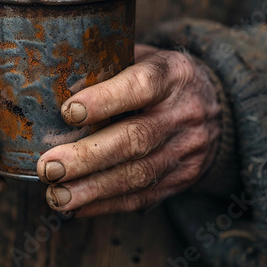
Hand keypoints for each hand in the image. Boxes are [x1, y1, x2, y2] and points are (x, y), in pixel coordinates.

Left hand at [37, 45, 220, 216]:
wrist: (217, 107)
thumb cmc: (161, 80)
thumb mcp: (144, 59)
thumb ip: (109, 68)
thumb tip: (54, 86)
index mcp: (173, 75)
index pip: (142, 86)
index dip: (105, 100)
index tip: (68, 113)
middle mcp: (184, 114)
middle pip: (136, 139)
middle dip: (88, 157)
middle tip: (49, 168)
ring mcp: (185, 150)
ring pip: (138, 175)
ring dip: (92, 189)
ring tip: (57, 196)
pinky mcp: (182, 179)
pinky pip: (143, 196)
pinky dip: (106, 204)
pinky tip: (76, 207)